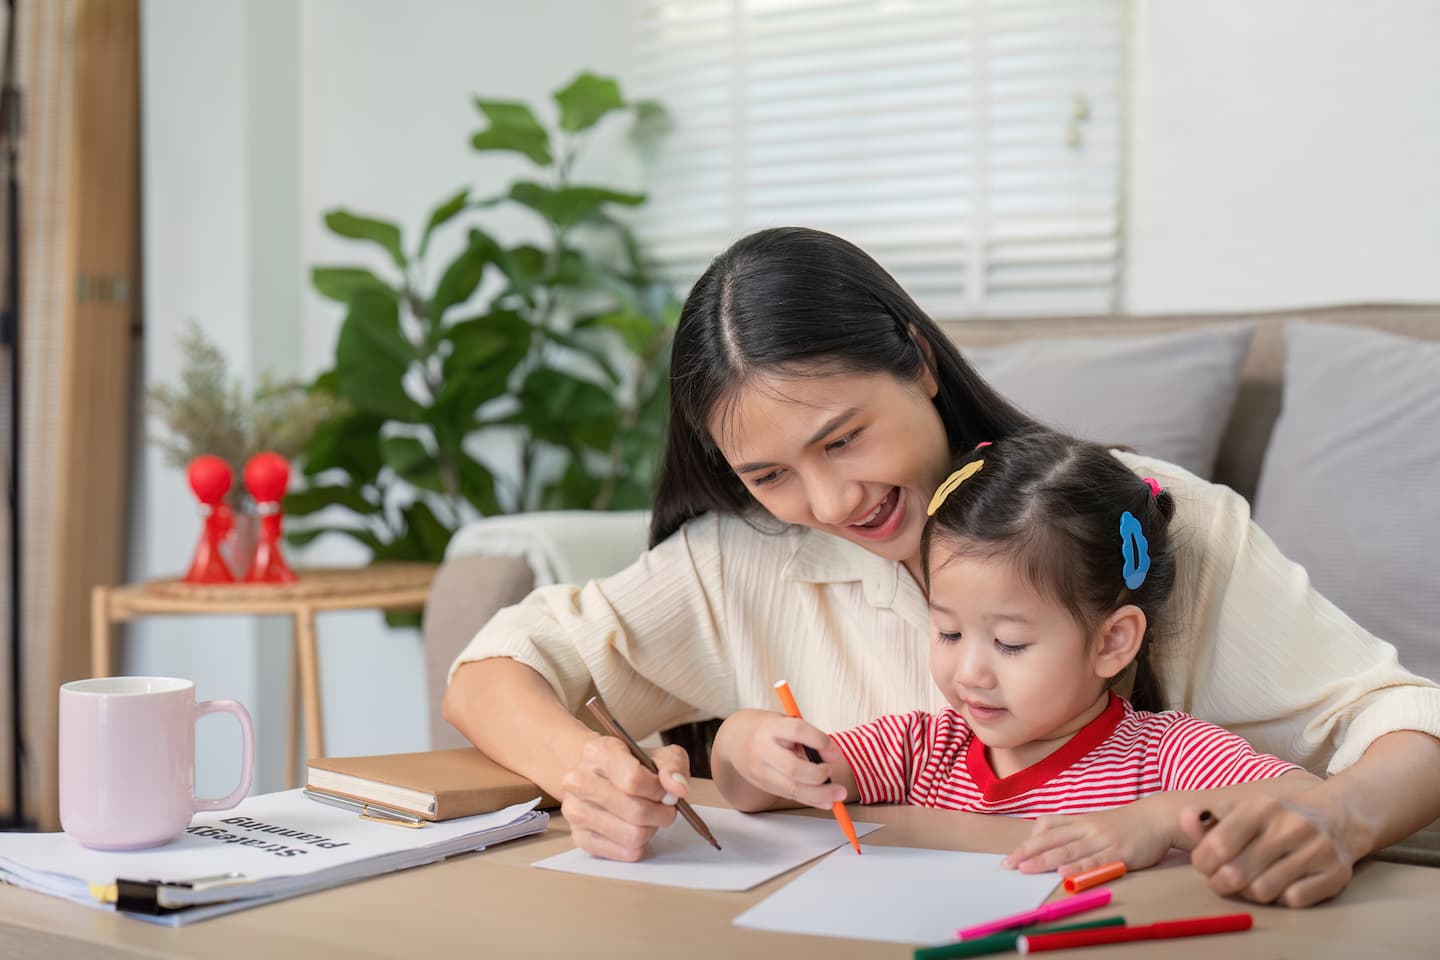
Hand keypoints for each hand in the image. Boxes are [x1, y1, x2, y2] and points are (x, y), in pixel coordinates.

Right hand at [559, 736, 689, 861]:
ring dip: (650, 829)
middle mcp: (579, 780)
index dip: (659, 790)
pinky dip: (639, 845)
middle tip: (665, 808)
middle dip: (661, 813)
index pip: (633, 779)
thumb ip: (673, 765)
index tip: (667, 792)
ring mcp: (574, 810)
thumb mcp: (658, 754)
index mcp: (598, 752)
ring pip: (631, 835)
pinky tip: (637, 829)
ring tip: (650, 818)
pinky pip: (622, 852)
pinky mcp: (578, 836)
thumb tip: (677, 788)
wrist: (599, 775)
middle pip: (635, 811)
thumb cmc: (631, 765)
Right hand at [715, 710, 847, 809]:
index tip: (833, 750)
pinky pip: (790, 795)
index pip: (796, 731)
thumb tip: (832, 756)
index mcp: (770, 727)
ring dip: (819, 794)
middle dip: (818, 775)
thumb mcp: (785, 722)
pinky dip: (811, 800)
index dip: (819, 740)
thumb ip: (807, 736)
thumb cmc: (768, 729)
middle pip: (792, 768)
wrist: (735, 740)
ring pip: (792, 788)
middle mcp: (763, 750)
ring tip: (838, 794)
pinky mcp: (763, 785)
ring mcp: (761, 771)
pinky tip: (826, 801)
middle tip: (830, 772)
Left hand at [1003, 805, 1175, 875]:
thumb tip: (1049, 848)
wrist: (1157, 817)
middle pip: (1052, 839)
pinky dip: (1079, 868)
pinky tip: (1066, 874)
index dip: (1027, 842)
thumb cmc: (1125, 824)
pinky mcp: (1120, 853)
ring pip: (1069, 850)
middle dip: (1028, 852)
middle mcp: (1087, 828)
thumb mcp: (1095, 823)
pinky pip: (1096, 861)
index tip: (1010, 857)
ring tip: (1026, 869)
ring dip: (1046, 860)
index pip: (1047, 828)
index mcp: (1080, 821)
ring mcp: (1103, 840)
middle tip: (1008, 865)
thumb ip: (1074, 833)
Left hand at [1179, 796, 1354, 906]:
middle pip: (1238, 873)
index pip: (1219, 845)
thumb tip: (1184, 817)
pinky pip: (1293, 900)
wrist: (1335, 819)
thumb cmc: (1274, 821)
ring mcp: (1317, 849)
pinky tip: (1280, 885)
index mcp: (1261, 806)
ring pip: (1263, 891)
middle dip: (1221, 883)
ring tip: (1250, 883)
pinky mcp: (1336, 872)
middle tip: (1221, 881)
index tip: (1204, 866)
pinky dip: (1281, 898)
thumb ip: (1207, 821)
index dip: (1203, 863)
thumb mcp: (1241, 813)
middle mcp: (1291, 825)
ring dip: (1250, 894)